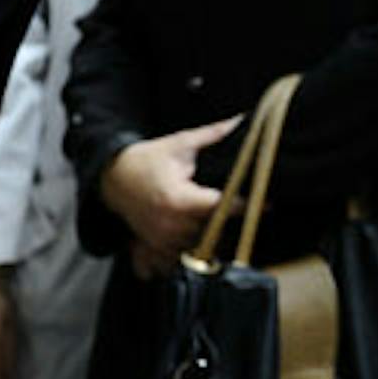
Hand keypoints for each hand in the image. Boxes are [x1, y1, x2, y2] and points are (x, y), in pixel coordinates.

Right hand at [99, 116, 241, 276]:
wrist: (112, 178)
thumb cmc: (147, 160)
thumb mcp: (179, 144)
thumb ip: (211, 135)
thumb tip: (240, 121)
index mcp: (179, 199)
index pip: (220, 207)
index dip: (243, 204)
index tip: (265, 201)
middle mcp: (170, 225)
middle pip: (214, 229)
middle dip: (227, 219)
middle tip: (244, 207)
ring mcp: (161, 240)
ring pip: (200, 245)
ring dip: (212, 235)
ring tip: (219, 219)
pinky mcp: (155, 248)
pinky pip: (180, 258)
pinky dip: (191, 249)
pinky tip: (199, 235)